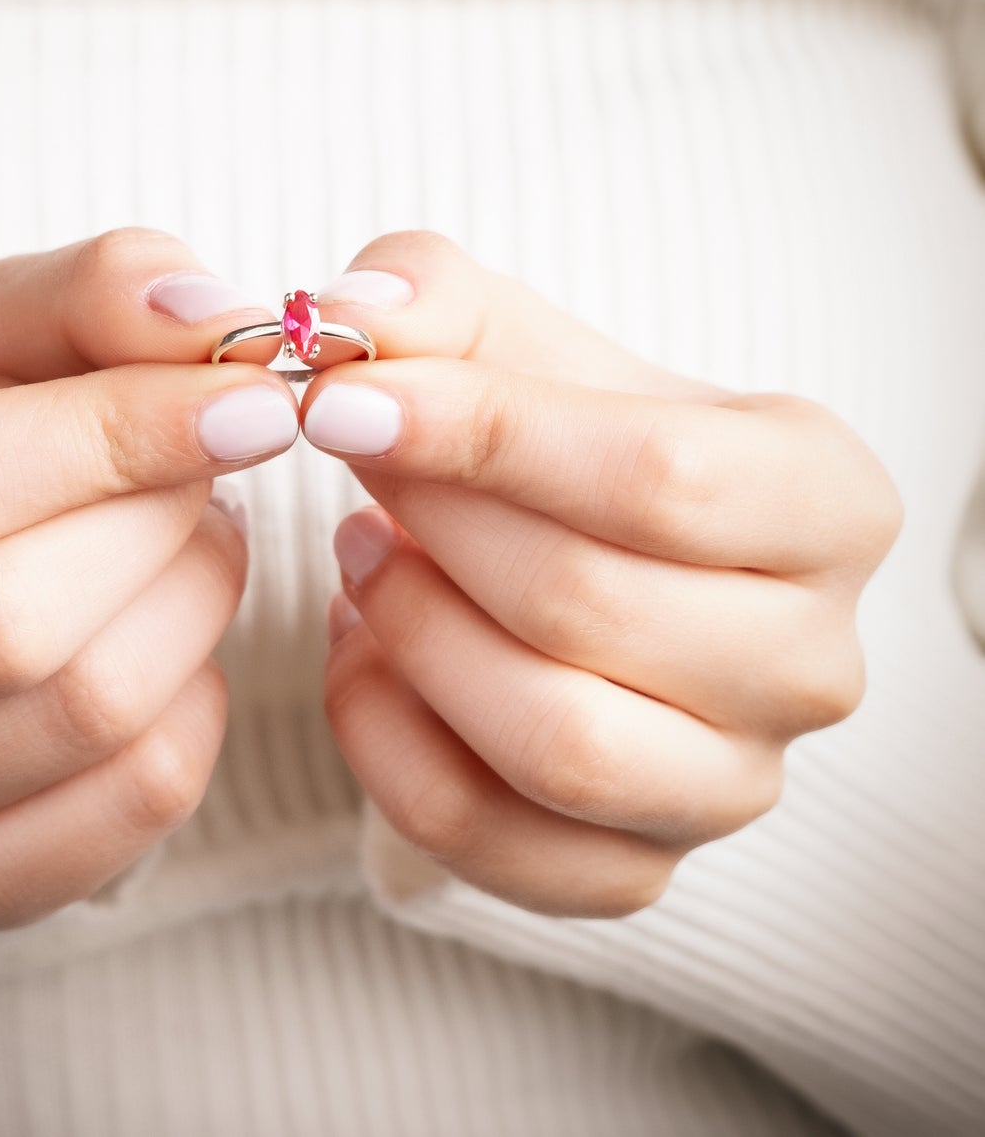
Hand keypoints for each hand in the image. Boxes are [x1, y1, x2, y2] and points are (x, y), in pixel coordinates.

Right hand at [0, 228, 297, 936]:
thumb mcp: (15, 330)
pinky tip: (168, 644)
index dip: (119, 436)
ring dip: (190, 605)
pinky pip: (134, 799)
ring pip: (86, 712)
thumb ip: (102, 291)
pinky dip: (196, 706)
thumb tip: (213, 323)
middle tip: (204, 475)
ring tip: (185, 543)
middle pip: (4, 618)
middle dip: (157, 528)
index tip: (253, 401)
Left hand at [303, 231, 902, 917]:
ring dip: (412, 635)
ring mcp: (731, 783)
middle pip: (589, 606)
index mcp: (827, 501)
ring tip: (358, 552)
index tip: (341, 400)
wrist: (580, 554)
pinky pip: (484, 836)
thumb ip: (430, 297)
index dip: (482, 435)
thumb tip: (345, 320)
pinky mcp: (636, 870)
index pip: (659, 479)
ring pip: (554, 743)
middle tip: (347, 459)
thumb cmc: (557, 437)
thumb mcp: (509, 334)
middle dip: (431, 524)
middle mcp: (810, 660)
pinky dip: (384, 741)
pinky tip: (362, 649)